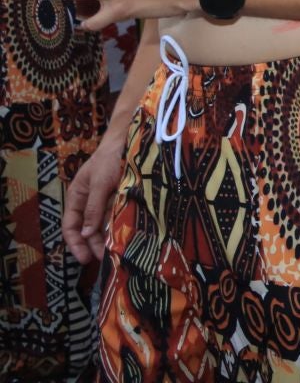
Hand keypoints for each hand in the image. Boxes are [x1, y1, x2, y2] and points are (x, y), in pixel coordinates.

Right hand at [62, 126, 126, 263]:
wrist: (131, 138)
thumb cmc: (110, 158)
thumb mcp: (99, 183)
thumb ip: (93, 208)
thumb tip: (85, 233)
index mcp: (77, 197)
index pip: (70, 226)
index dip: (75, 243)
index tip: (84, 258)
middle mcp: (89, 201)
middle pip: (87, 229)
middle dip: (93, 245)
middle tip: (103, 259)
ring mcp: (105, 200)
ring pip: (102, 225)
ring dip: (106, 239)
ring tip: (114, 253)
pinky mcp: (120, 197)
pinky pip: (117, 217)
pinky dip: (119, 227)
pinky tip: (125, 238)